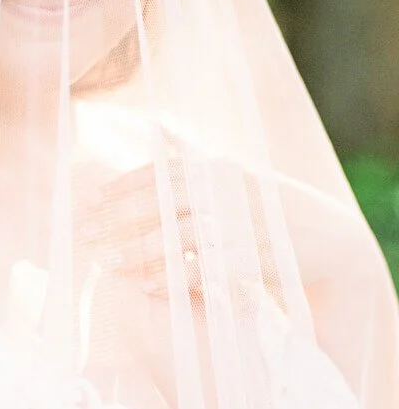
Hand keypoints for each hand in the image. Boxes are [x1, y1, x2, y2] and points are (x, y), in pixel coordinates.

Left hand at [75, 126, 370, 308]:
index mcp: (214, 168)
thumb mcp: (230, 170)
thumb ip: (189, 152)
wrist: (325, 238)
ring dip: (136, 253)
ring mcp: (235, 226)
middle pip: (158, 206)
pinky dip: (170, 278)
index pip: (157, 175)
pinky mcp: (246, 259)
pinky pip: (199, 271)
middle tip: (83, 234)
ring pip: (174, 240)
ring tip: (107, 266)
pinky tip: (146, 286)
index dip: (120, 188)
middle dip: (116, 221)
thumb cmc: (266, 203)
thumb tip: (154, 122)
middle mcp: (222, 193)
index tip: (90, 201)